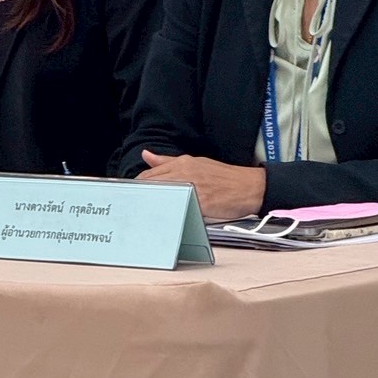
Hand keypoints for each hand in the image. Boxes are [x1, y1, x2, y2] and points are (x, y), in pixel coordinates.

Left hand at [138, 150, 265, 220]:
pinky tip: (162, 222)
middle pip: (151, 185)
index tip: (128, 196)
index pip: (149, 175)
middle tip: (130, 209)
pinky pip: (179, 209)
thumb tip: (146, 155)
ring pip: (162, 196)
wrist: (249, 186)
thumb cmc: (223, 177)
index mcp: (181, 163)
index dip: (136, 187)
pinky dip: (169, 215)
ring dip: (151, 206)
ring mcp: (192, 187)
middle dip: (139, 197)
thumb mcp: (195, 163)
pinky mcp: (201, 202)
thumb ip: (168, 162)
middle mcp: (184, 173)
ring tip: (142, 217)